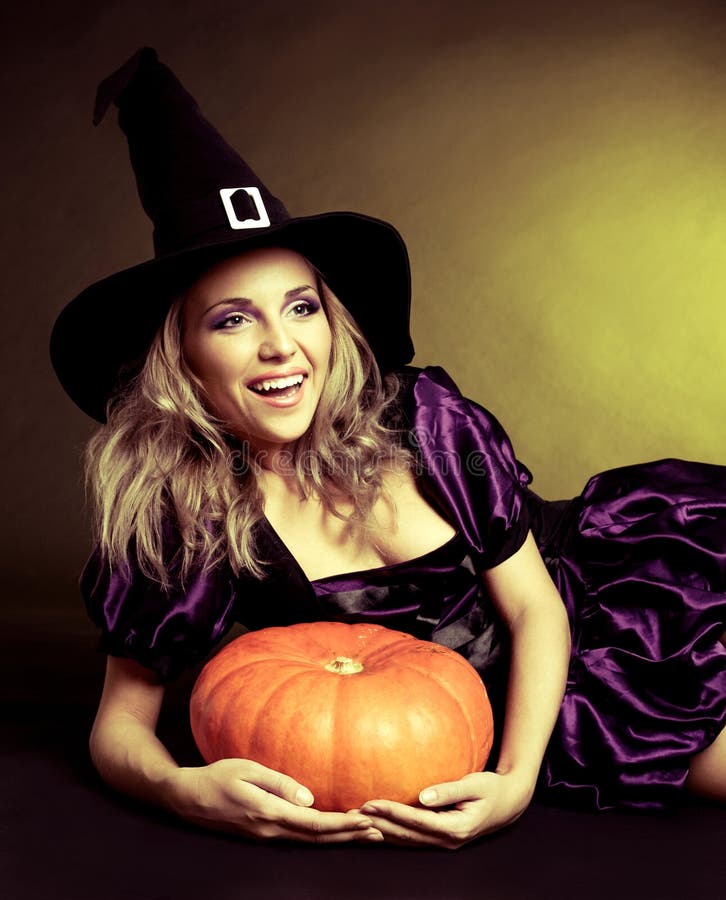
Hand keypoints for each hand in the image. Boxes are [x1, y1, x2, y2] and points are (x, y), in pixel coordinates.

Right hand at [168, 758, 383, 843]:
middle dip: (348, 835)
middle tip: (378, 831)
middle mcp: (270, 830)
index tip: (365, 820)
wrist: (188, 798)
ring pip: (309, 840)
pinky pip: (298, 837)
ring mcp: (266, 836)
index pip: (313, 823)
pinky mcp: (263, 834)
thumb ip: (279, 783)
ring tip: (365, 833)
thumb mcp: (247, 770)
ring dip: (338, 837)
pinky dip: (321, 835)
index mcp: (268, 813)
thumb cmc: (217, 777)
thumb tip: (309, 797)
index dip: (341, 824)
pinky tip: (334, 830)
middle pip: (316, 837)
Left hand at [357, 770, 532, 848]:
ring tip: (356, 822)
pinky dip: (392, 833)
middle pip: (405, 834)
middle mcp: (447, 841)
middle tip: (351, 815)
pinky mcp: (440, 838)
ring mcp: (443, 843)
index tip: (369, 802)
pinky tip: (375, 827)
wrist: (508, 804)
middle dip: (377, 824)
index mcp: (455, 828)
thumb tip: (423, 796)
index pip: (416, 821)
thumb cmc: (492, 789)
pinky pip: (411, 838)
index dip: (391, 812)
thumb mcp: (476, 785)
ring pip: (405, 840)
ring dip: (380, 831)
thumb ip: (450, 790)